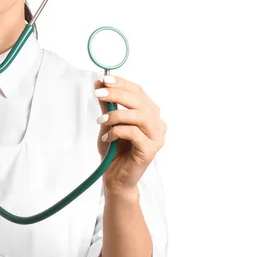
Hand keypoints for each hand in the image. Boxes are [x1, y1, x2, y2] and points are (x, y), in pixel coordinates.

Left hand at [94, 75, 166, 194]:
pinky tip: (107, 137)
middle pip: (139, 101)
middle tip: (99, 94)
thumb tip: (99, 83)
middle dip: (117, 94)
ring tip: (101, 120)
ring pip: (139, 116)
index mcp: (149, 113)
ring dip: (116, 114)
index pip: (138, 92)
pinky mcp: (150, 150)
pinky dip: (117, 131)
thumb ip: (107, 104)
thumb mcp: (107, 122)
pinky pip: (134, 133)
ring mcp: (156, 137)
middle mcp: (157, 123)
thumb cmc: (113, 149)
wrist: (115, 176)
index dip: (122, 83)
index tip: (104, 80)